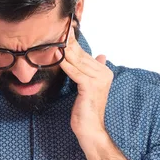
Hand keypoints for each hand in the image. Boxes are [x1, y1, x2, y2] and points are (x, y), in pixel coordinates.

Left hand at [58, 25, 111, 139]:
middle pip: (81, 55)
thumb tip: (101, 55)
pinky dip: (65, 64)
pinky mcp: (90, 86)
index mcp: (104, 72)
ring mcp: (98, 79)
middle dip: (68, 43)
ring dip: (65, 51)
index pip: (85, 55)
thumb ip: (92, 71)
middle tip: (57, 30)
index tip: (62, 32)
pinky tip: (57, 57)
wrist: (91, 129)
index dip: (73, 44)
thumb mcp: (88, 87)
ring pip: (78, 61)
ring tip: (54, 39)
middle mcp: (104, 73)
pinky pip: (74, 72)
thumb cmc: (86, 111)